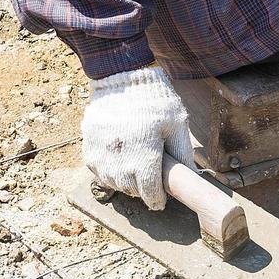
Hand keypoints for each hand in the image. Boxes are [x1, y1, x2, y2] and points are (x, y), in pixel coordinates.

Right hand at [81, 66, 194, 209]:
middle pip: (131, 189)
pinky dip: (109, 172)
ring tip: (135, 172)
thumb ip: (182, 153)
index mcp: (145, 152)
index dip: (156, 200)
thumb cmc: (155, 99)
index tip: (161, 201)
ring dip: (125, 183)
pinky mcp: (89, 146)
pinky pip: (98, 171)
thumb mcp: (177, 123)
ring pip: (113, 183)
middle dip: (142, 191)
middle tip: (150, 184)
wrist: (123, 77)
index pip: (150, 191)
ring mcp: (101, 152)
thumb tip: (190, 177)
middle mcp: (120, 156)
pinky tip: (119, 163)